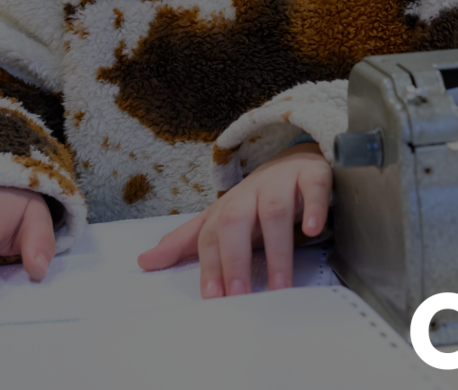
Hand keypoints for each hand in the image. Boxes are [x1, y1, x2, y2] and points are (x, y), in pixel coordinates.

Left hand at [137, 141, 331, 296]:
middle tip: (240, 295)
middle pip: (236, 220)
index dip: (210, 265)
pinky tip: (311, 229)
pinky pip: (313, 187)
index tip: (214, 298)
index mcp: (228, 206)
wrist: (297, 159)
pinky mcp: (312, 175)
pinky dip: (313, 207)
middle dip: (235, 258)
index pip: (211, 235)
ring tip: (280, 285)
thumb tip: (144, 262)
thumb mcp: (223, 219)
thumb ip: (187, 242)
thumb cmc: (257, 199)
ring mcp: (282, 181)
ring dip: (277, 249)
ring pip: (274, 210)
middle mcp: (252, 191)